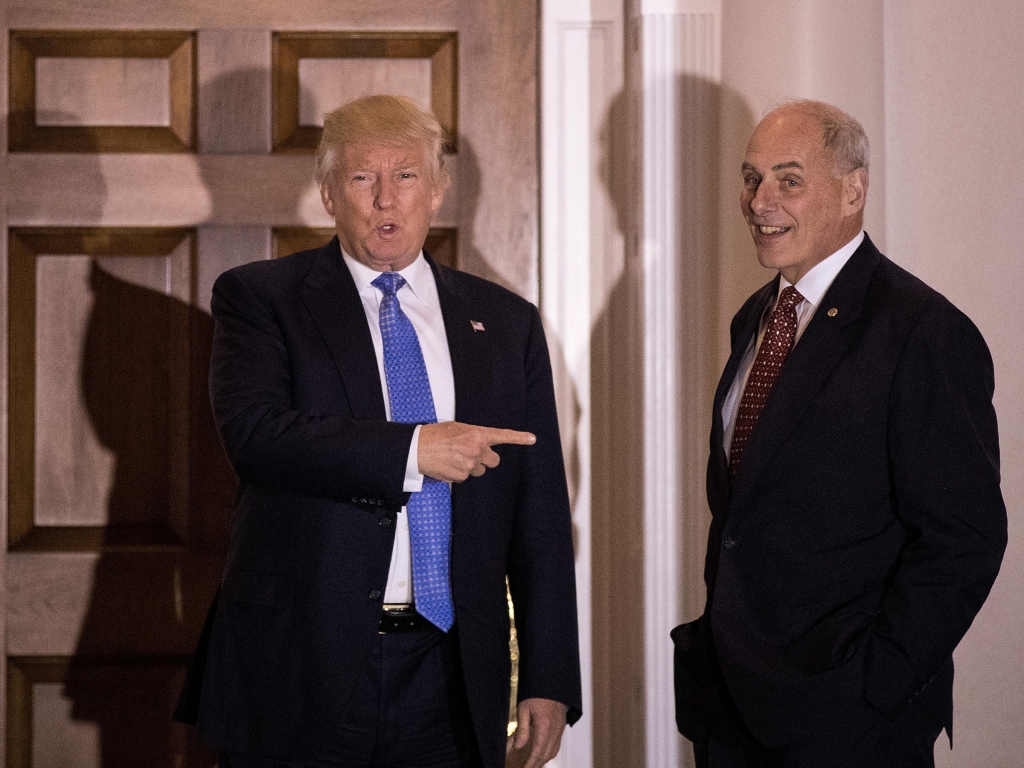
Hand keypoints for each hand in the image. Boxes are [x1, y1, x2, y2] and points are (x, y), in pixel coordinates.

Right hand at [418, 422, 535, 482]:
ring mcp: (469, 465)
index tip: (532, 439)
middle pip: (493, 461)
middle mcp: (476, 449)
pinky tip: (448, 465)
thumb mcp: (457, 429)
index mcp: (477, 434)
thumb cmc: (435, 436)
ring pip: (479, 470)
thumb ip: (473, 436)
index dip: (519, 437)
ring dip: (471, 466)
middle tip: (472, 454)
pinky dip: (459, 473)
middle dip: (486, 459)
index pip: (502, 436)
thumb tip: (480, 443)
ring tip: (454, 458)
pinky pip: (466, 477)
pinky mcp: (461, 476)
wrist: (417, 448)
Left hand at [506, 698, 567, 767]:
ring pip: (552, 752)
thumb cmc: (537, 693)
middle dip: (535, 765)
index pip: (537, 752)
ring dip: (542, 760)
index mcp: (545, 726)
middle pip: (545, 755)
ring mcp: (560, 729)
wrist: (553, 682)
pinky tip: (541, 754)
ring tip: (531, 764)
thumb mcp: (524, 708)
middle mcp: (555, 730)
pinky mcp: (561, 727)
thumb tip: (518, 746)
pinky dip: (548, 753)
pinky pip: (556, 746)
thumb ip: (522, 729)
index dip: (530, 764)